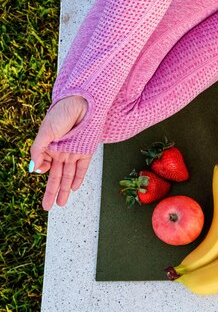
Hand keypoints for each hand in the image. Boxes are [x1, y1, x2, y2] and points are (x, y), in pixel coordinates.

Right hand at [30, 96, 91, 210]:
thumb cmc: (60, 115)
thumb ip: (38, 151)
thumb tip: (36, 169)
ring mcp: (75, 153)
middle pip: (57, 177)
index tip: (42, 171)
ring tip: (61, 204)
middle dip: (52, 193)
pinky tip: (74, 188)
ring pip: (69, 176)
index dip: (44, 172)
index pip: (46, 167)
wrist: (81, 104)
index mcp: (50, 148)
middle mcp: (62, 152)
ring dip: (65, 190)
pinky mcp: (87, 151)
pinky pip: (82, 168)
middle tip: (47, 207)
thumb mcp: (45, 133)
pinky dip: (78, 178)